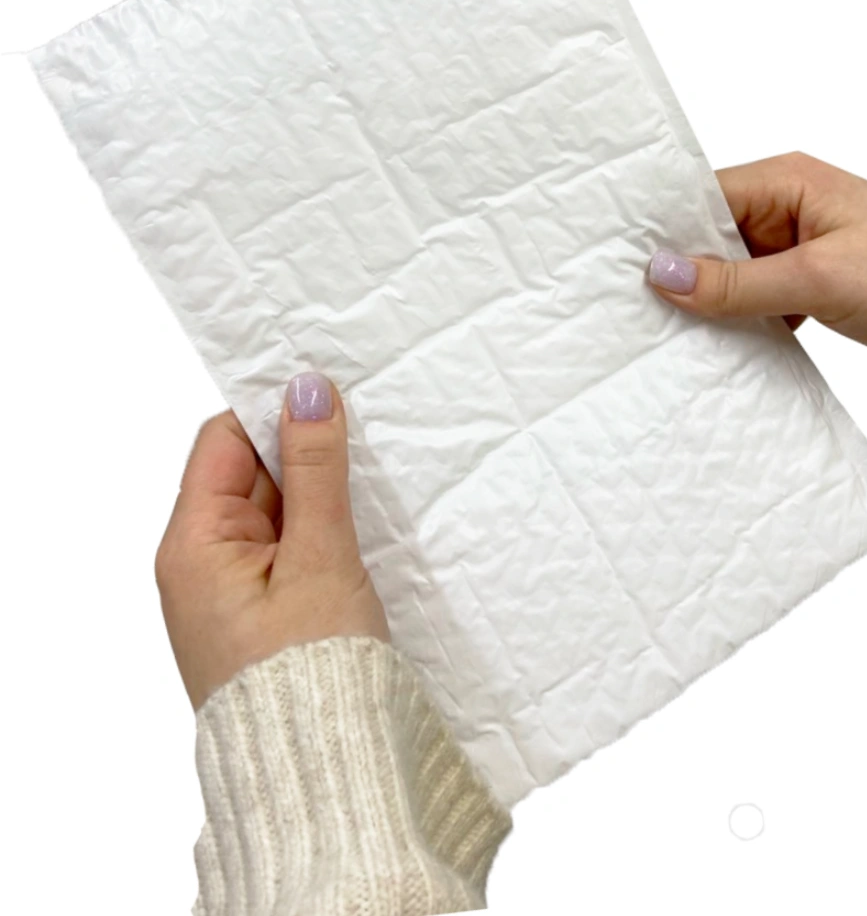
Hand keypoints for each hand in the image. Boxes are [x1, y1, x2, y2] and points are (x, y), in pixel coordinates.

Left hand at [155, 372, 388, 710]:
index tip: (329, 394)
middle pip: (250, 474)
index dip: (272, 411)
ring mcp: (231, 593)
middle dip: (304, 454)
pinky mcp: (262, 616)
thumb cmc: (312, 676)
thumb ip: (316, 469)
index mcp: (193, 545)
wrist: (323, 780)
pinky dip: (321, 534)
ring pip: (275, 512)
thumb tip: (306, 388)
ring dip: (318, 497)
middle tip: (364, 436)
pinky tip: (360, 531)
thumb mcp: (320, 556)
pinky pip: (288, 550)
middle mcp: (200, 565)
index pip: (223, 441)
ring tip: (370, 485)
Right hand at [648, 151, 866, 354]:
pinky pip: (758, 287)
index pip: (703, 197)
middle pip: (712, 233)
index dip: (667, 231)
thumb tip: (666, 275)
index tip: (629, 267)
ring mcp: (799, 236)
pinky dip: (746, 312)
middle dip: (689, 270)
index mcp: (786, 179)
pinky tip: (732, 337)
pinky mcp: (810, 271)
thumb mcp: (815, 279)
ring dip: (718, 296)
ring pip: (733, 265)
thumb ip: (737, 282)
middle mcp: (788, 199)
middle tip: (650, 307)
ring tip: (687, 328)